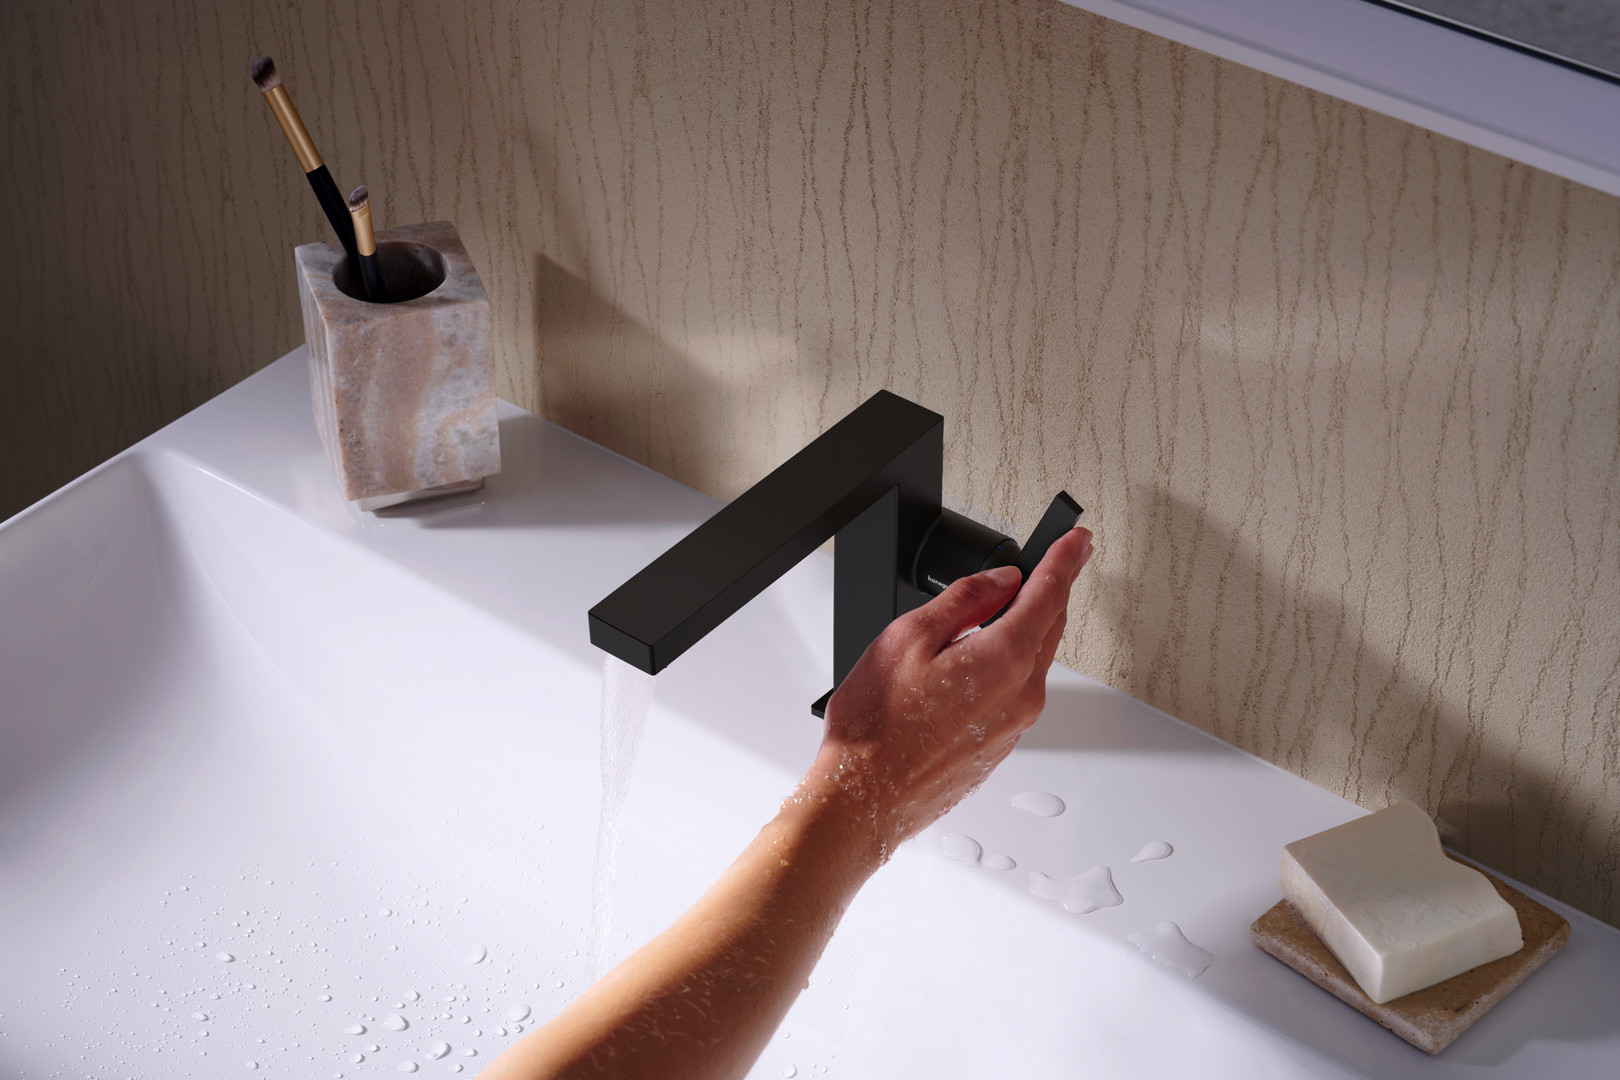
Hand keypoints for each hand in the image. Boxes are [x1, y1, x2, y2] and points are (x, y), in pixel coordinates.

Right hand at [798, 526, 1093, 863]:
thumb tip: (1001, 581)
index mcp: (1003, 660)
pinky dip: (1005, 666)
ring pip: (1032, 661)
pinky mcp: (999, 747)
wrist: (863, 801)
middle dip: (1048, 591)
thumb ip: (964, 600)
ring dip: (1022, 630)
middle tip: (1045, 565)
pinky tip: (971, 663)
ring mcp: (1014, 726)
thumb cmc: (875, 728)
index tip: (1077, 540)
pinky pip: (1015, 691)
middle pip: (1048, 627)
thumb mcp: (907, 637)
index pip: (1048, 594)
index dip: (1064, 559)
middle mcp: (1021, 696)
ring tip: (989, 614)